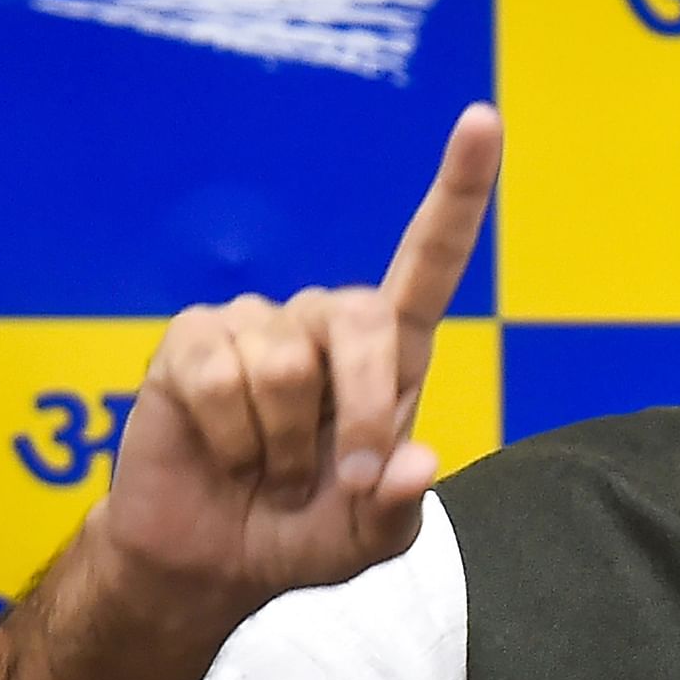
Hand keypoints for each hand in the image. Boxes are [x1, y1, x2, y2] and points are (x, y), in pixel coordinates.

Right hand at [91, 104, 501, 621]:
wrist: (209, 559)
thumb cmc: (303, 532)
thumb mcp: (369, 538)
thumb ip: (399, 508)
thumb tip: (415, 464)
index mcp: (391, 352)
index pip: (431, 259)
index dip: (459, 191)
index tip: (484, 120)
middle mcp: (328, 322)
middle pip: (362, 324)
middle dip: (362, 413)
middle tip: (341, 481)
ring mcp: (259, 324)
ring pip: (283, 369)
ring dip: (277, 445)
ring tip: (266, 468)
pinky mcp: (195, 339)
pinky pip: (218, 378)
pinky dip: (227, 436)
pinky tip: (221, 449)